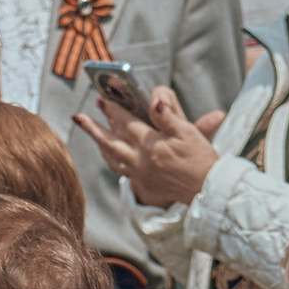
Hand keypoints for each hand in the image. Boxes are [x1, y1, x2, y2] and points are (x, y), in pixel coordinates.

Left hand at [75, 87, 225, 208]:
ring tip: (88, 130)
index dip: (113, 109)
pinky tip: (107, 151)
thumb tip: (154, 100)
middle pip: (110, 141)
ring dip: (98, 142)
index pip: (126, 122)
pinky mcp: (144, 184)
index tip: (102, 98)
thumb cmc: (201, 159)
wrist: (207, 190)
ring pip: (111, 157)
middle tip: (81, 115)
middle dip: (95, 126)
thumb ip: (167, 115)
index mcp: (151, 144)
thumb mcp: (188, 132)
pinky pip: (120, 169)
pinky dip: (110, 158)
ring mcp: (140, 174)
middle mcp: (140, 160)